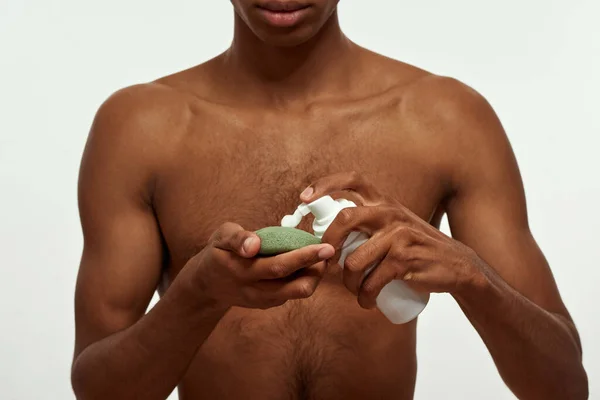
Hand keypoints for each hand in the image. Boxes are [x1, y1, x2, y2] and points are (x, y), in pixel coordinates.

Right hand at [187, 222, 335, 309]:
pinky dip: (305, 280)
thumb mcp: (220, 238)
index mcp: (242, 271)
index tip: (323, 246)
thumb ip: (237, 238)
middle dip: (317, 269)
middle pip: (293, 286)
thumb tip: (254, 244)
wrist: (207, 285)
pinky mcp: (268, 304)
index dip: (303, 257)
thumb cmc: (218, 253)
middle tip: (330, 250)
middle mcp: (254, 290)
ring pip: (296, 293)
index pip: (278, 266)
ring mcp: (262, 300)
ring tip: (322, 257)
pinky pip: (292, 294)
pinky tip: (310, 265)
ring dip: (314, 277)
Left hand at [300, 171, 486, 308]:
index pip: (352, 179)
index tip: (304, 199)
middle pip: (345, 219)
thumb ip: (368, 223)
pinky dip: (365, 297)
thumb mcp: (394, 226)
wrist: (456, 266)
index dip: (325, 184)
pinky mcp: (405, 259)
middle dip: (328, 244)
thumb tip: (327, 235)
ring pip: (355, 260)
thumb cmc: (416, 248)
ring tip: (356, 292)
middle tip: (326, 263)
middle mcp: (389, 212)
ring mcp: (398, 235)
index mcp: (384, 202)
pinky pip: (372, 281)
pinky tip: (368, 303)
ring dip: (349, 283)